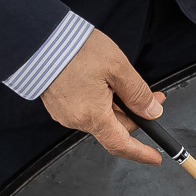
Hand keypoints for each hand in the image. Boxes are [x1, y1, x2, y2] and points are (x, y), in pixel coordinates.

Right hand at [41, 32, 164, 163]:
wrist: (41, 39)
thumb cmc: (76, 50)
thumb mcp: (117, 68)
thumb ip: (138, 93)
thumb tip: (151, 112)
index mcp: (92, 115)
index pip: (120, 144)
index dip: (140, 153)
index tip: (154, 157)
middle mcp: (76, 119)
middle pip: (113, 127)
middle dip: (135, 114)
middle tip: (152, 96)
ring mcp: (64, 112)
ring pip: (100, 116)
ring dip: (116, 105)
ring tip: (120, 79)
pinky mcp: (58, 103)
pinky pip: (86, 109)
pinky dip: (100, 100)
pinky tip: (102, 80)